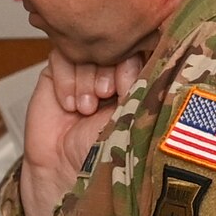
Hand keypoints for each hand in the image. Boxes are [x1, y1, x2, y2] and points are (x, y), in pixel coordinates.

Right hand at [19, 49, 145, 215]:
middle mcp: (112, 73)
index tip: (130, 84)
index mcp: (139, 79)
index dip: (134, 57)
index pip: (141, 46)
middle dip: (111, 68)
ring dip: (87, 78)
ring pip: (86, 49)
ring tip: (87, 108)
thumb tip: (159, 48)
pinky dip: (66, 80)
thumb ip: (148, 80)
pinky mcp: (56, 76)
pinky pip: (60, 57)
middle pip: (113, 44)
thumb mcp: (137, 112)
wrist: (68, 171)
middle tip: (108, 94)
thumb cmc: (107, 152)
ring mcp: (83, 73)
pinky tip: (70, 105)